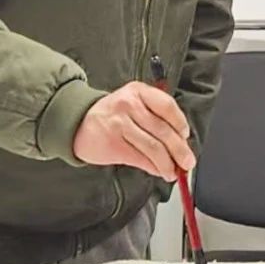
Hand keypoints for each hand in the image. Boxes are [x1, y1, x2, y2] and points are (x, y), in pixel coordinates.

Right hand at [72, 81, 194, 181]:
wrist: (77, 122)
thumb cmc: (112, 114)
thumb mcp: (133, 103)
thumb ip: (155, 117)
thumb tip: (180, 142)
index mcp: (139, 91)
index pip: (167, 106)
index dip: (180, 123)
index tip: (186, 136)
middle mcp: (129, 105)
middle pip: (162, 130)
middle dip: (179, 150)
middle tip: (188, 162)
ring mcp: (119, 124)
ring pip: (153, 147)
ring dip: (167, 163)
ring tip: (173, 172)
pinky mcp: (112, 144)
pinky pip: (139, 158)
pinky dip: (153, 167)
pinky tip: (158, 171)